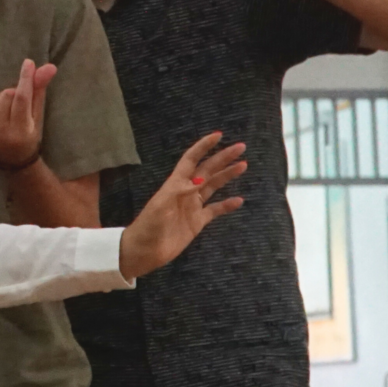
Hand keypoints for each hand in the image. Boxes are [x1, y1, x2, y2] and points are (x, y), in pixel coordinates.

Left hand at [0, 59, 56, 169]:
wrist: (8, 158)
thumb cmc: (26, 132)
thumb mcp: (36, 115)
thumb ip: (39, 90)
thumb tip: (49, 67)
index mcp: (20, 132)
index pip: (22, 99)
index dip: (25, 78)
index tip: (28, 63)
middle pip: (6, 94)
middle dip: (12, 95)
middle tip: (14, 108)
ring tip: (1, 110)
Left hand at [119, 132, 248, 278]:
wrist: (144, 251)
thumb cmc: (148, 227)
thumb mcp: (161, 208)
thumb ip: (178, 193)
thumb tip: (198, 181)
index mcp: (175, 185)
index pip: (191, 160)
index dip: (203, 147)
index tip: (219, 135)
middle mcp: (185, 192)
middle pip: (207, 170)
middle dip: (222, 158)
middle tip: (241, 147)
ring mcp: (192, 206)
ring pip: (213, 186)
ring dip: (227, 175)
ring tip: (243, 165)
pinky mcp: (197, 222)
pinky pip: (215, 210)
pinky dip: (227, 205)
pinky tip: (239, 200)